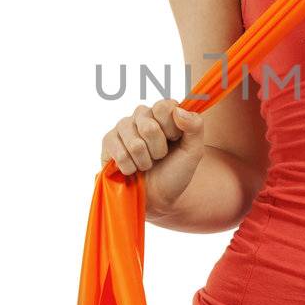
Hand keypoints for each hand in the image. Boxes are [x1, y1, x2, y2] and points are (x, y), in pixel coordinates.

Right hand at [100, 98, 205, 212]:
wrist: (158, 197)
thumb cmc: (176, 172)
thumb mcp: (194, 151)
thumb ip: (196, 127)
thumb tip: (178, 111)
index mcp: (163, 112)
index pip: (163, 107)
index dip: (171, 129)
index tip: (174, 140)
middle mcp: (142, 115)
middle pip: (149, 128)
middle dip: (158, 150)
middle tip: (159, 156)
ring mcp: (123, 126)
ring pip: (134, 144)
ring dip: (145, 161)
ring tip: (147, 163)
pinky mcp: (108, 141)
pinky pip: (120, 154)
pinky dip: (130, 168)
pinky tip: (132, 168)